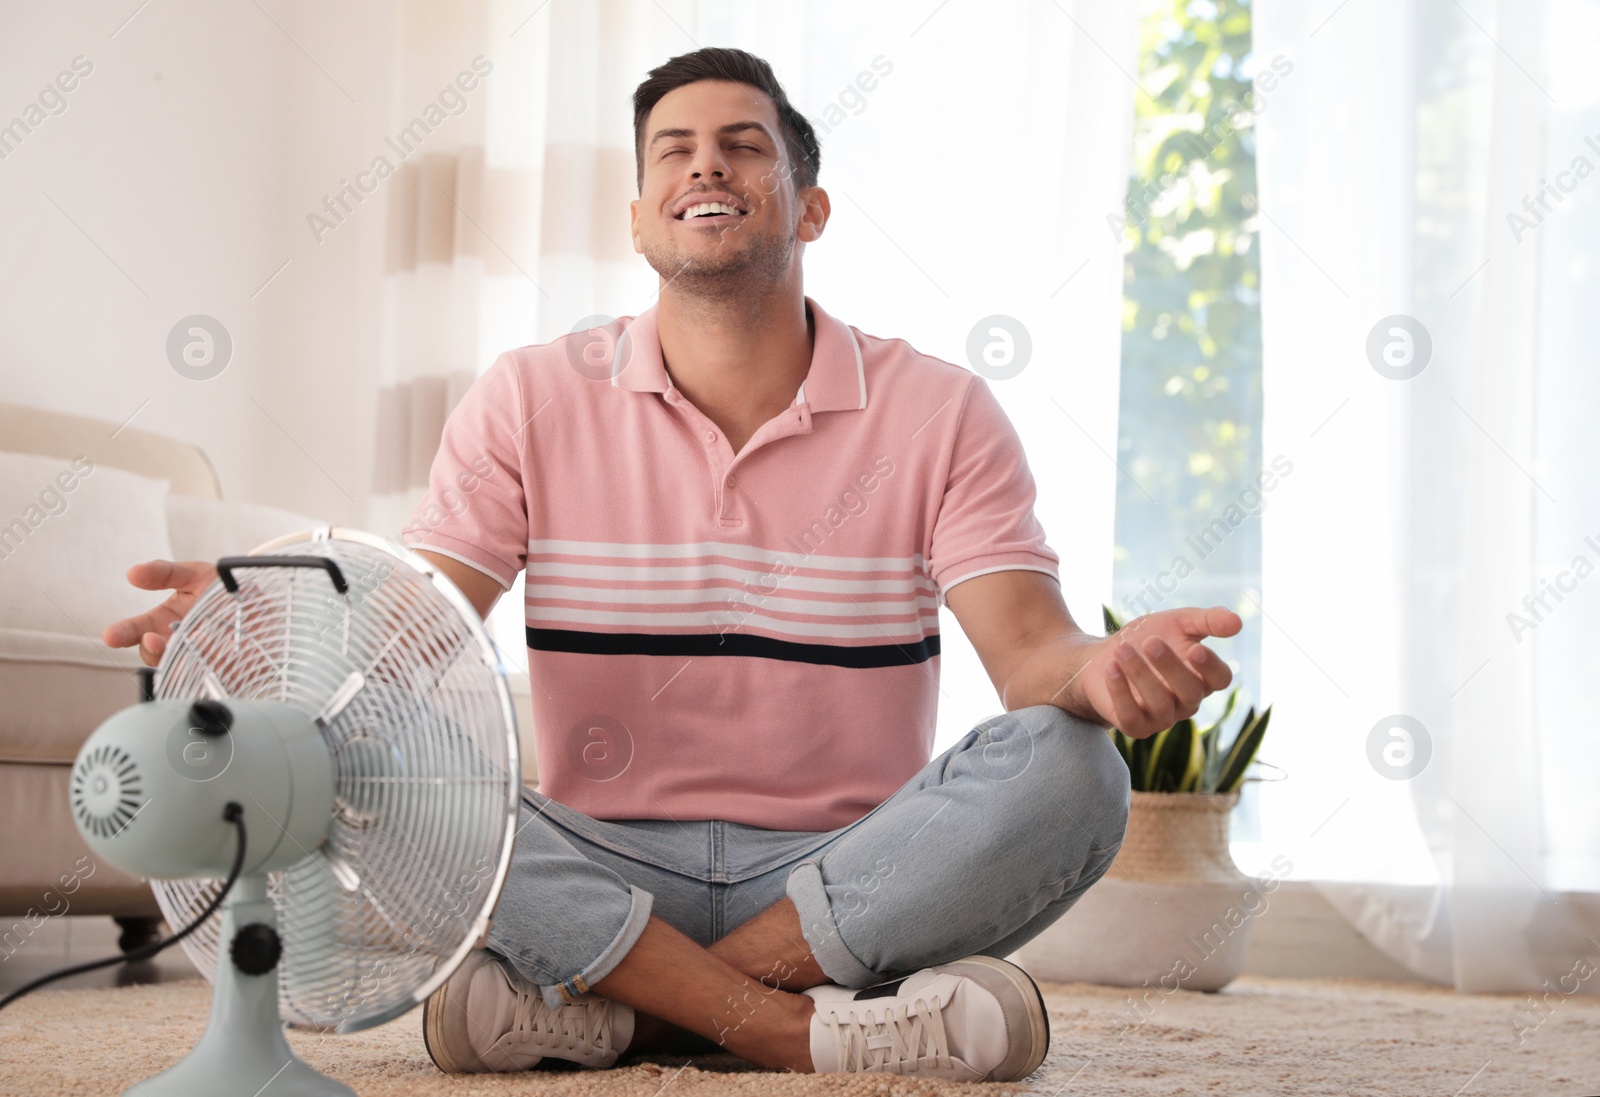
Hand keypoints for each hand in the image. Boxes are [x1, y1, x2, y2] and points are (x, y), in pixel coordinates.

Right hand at [102, 560, 219, 666]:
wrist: (268, 605)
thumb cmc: (226, 591)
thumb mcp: (196, 574)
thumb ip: (166, 573)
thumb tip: (134, 573)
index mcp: (164, 623)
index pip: (137, 631)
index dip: (124, 634)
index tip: (112, 635)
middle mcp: (177, 644)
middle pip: (154, 655)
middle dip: (149, 649)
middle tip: (150, 640)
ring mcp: (198, 659)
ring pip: (179, 667)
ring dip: (180, 655)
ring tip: (192, 637)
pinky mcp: (222, 671)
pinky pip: (211, 673)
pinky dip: (211, 661)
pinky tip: (216, 648)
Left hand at [1079, 606, 1240, 738]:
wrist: (1100, 657)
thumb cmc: (1145, 640)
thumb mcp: (1176, 623)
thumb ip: (1207, 621)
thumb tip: (1238, 622)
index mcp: (1202, 678)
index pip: (1220, 679)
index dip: (1210, 667)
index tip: (1195, 648)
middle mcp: (1186, 702)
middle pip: (1190, 691)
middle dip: (1171, 666)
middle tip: (1151, 642)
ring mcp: (1161, 718)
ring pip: (1160, 704)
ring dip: (1140, 674)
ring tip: (1122, 649)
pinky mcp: (1135, 726)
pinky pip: (1131, 716)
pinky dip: (1120, 692)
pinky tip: (1111, 668)